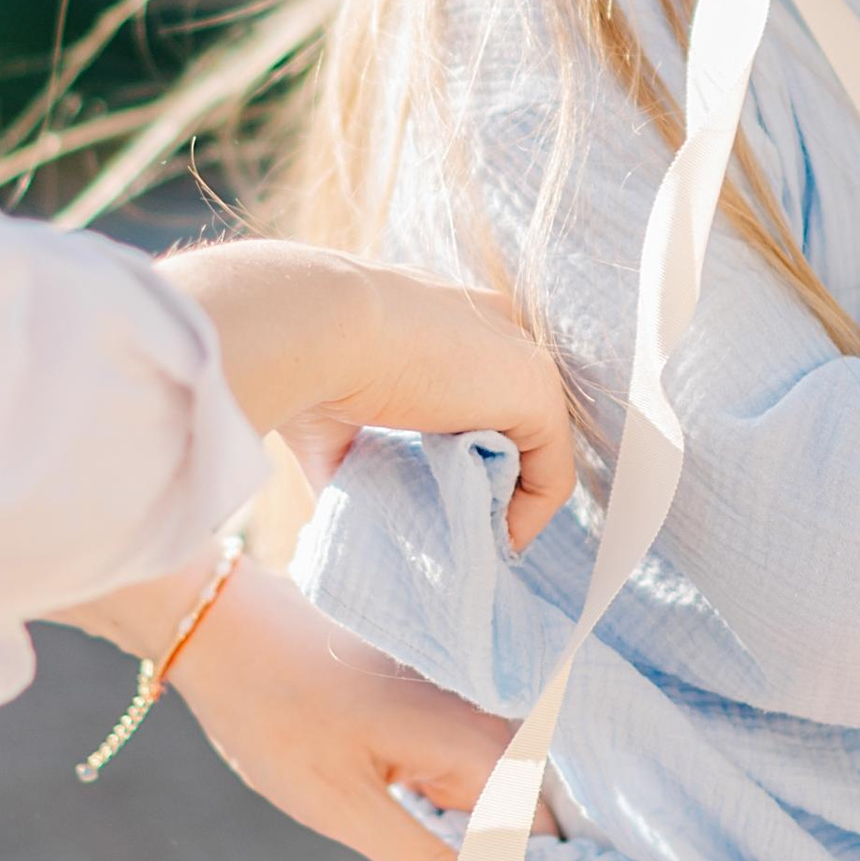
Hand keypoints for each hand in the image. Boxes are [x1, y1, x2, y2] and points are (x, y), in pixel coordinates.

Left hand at [165, 559, 554, 860]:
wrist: (224, 630)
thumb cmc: (278, 716)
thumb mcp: (348, 807)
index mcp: (479, 741)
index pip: (542, 838)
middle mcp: (486, 717)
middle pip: (524, 817)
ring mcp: (460, 709)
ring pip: (493, 798)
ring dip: (475, 849)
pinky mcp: (432, 709)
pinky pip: (464, 775)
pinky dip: (452, 817)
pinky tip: (426, 851)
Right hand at [166, 240, 574, 548]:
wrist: (316, 324)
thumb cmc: (308, 359)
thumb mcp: (339, 411)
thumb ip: (361, 451)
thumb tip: (348, 508)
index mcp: (448, 315)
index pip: (479, 387)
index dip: (466, 448)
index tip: (438, 498)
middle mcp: (494, 324)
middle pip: (513, 417)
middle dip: (493, 478)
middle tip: (460, 531)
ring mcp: (521, 354)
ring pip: (535, 448)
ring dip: (507, 503)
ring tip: (470, 544)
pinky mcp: (536, 391)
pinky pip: (551, 474)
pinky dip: (527, 518)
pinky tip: (488, 544)